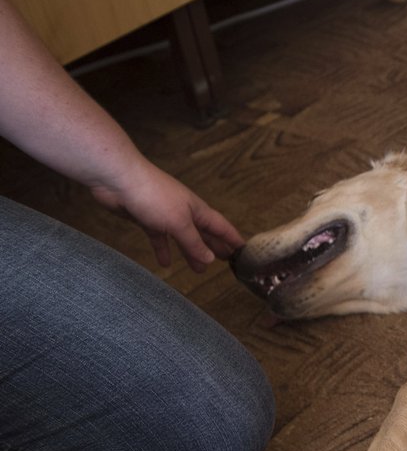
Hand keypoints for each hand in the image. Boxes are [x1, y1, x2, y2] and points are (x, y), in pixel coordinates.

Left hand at [89, 160, 243, 271]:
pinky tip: (165, 263)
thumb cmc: (154, 197)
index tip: (244, 250)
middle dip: (214, 247)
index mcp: (197, 210)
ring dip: (191, 253)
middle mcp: (184, 212)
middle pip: (204, 233)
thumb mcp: (178, 223)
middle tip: (225, 262)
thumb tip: (211, 259)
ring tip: (199, 270)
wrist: (118, 180)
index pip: (221, 226)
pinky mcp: (147, 219)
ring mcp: (165, 216)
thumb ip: (194, 242)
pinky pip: (159, 238)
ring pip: (182, 238)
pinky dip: (164, 250)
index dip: (232, 238)